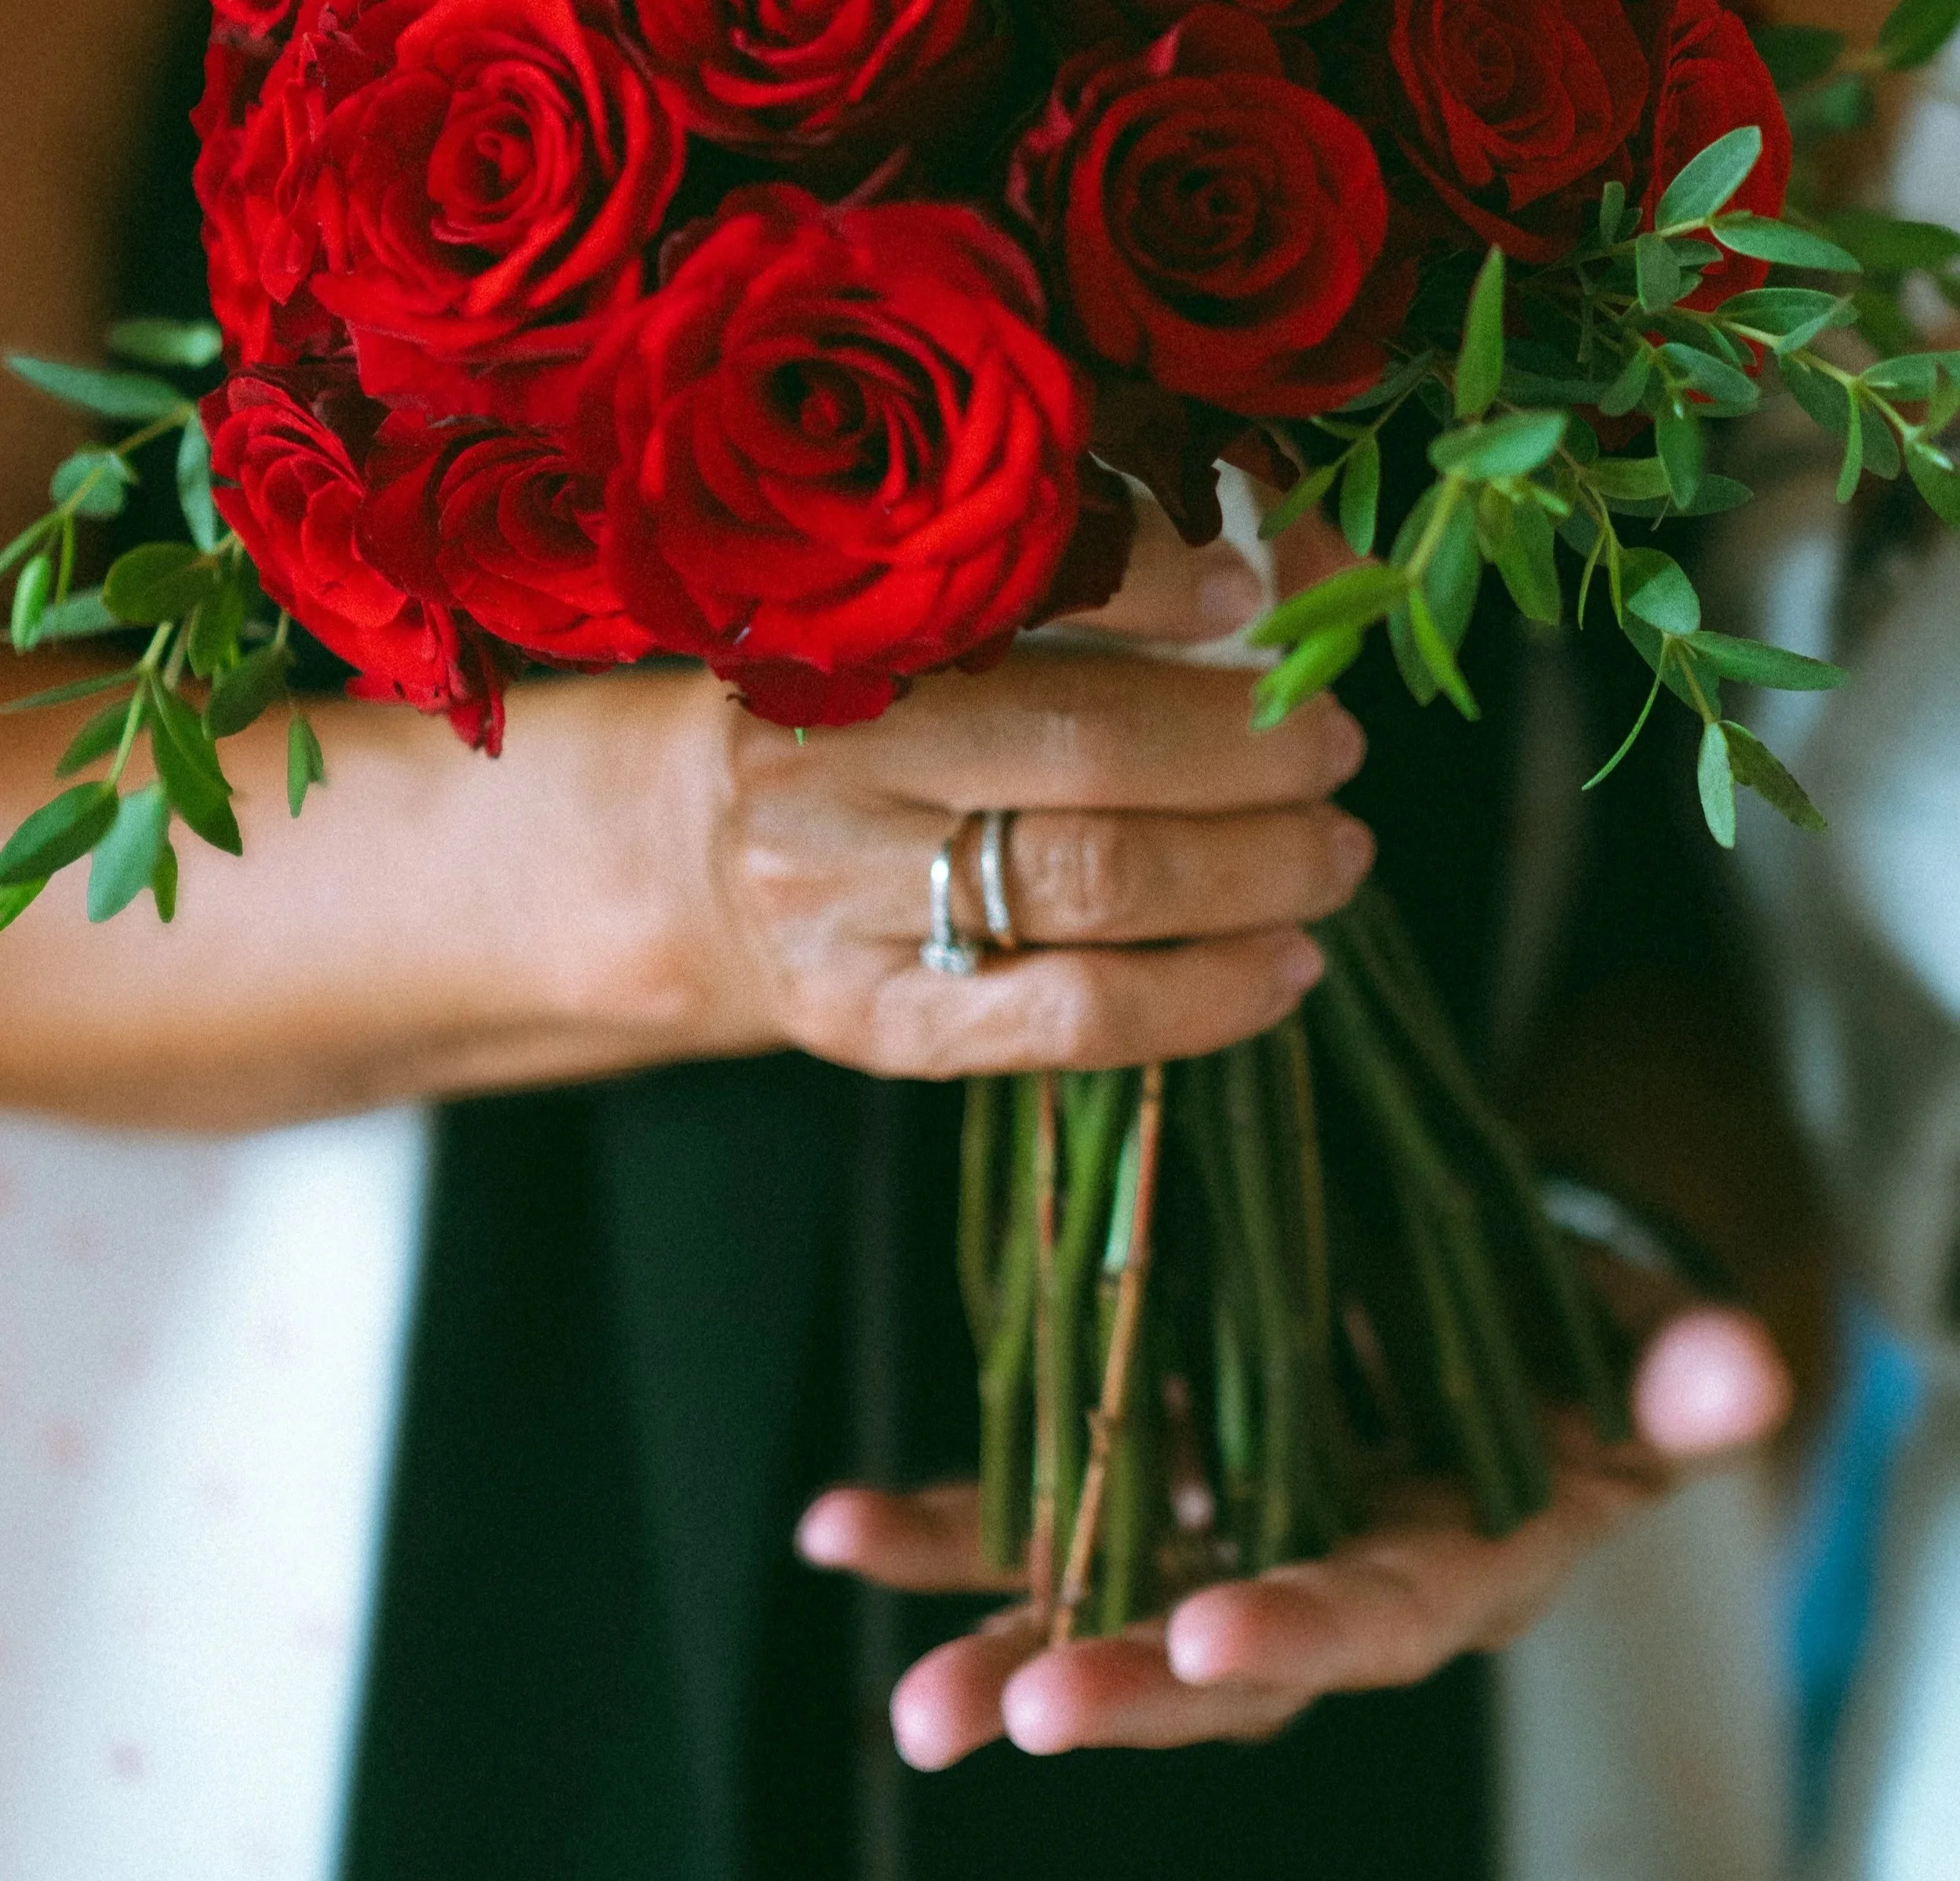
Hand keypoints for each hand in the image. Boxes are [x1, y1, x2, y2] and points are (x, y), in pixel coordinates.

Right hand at [667, 498, 1374, 1075]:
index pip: (1024, 598)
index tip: (1264, 593)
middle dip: (1252, 748)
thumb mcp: (925, 639)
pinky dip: (1206, 994)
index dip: (1158, 588)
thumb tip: (1298, 565)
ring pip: (1096, 882)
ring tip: (1336, 851)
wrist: (689, 866)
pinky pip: (1069, 1016)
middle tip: (1335, 744)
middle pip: (1089, 750)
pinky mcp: (873, 1021)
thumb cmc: (856, 727)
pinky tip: (1287, 967)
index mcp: (840, 634)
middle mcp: (827, 764)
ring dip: (1257, 867)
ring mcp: (842, 903)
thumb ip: (1083, 602)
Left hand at [795, 1301, 1790, 1763]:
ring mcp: (1221, 1538)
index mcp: (1448, 1562)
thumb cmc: (1579, 1351)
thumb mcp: (1642, 1354)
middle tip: (1008, 1711)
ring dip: (998, 1640)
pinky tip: (841, 1528)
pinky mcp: (1149, 1482)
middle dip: (1117, 1687)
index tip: (1213, 1638)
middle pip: (1213, 1660)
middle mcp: (1319, 1577)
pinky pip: (1034, 1520)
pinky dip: (939, 1529)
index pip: (1373, 1615)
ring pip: (1104, 1614)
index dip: (1300, 1629)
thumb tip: (1748, 1370)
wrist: (1496, 1329)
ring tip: (909, 1686)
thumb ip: (1684, 1375)